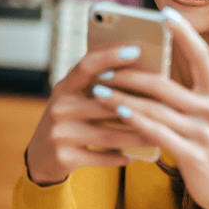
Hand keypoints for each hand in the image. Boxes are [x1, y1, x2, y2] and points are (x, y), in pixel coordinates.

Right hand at [25, 44, 157, 185]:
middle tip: (166, 105)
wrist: (41, 157)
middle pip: (104, 104)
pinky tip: (137, 157)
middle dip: (137, 106)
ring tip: (160, 135)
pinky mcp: (64, 158)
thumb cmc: (71, 120)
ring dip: (137, 136)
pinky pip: (102, 158)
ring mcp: (59, 134)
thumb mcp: (76, 99)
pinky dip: (122, 158)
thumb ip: (100, 86)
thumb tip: (144, 73)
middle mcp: (59, 107)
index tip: (136, 50)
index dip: (110, 56)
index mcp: (64, 87)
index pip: (87, 65)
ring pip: (108, 135)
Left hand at [91, 7, 208, 208]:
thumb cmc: (208, 146)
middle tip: (105, 65)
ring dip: (123, 97)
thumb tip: (154, 64)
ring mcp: (204, 132)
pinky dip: (134, 120)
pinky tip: (116, 111)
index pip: (200, 55)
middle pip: (165, 82)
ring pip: (155, 107)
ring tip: (99, 88)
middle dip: (131, 72)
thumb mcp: (205, 115)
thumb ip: (187, 91)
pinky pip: (156, 132)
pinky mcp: (193, 153)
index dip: (183, 32)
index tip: (164, 13)